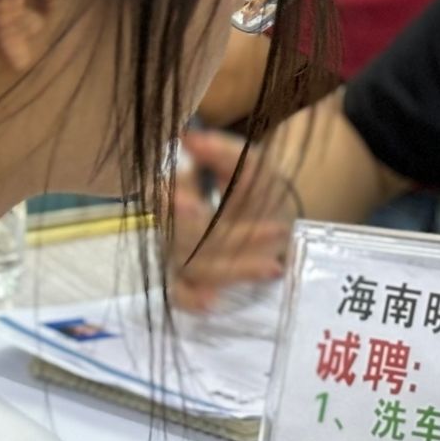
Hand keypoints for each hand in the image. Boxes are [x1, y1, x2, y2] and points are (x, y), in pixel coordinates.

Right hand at [170, 128, 299, 311]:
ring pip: (194, 266)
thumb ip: (223, 149)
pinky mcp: (190, 280)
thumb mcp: (248, 162)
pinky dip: (191, 299)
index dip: (172, 202)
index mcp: (177, 191)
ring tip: (274, 265)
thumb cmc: (250, 187)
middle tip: (263, 233)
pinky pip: (180, 294)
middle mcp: (172, 225)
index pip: (165, 195)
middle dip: (213, 238)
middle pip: (182, 237)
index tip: (192, 203)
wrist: (267, 216)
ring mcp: (179, 255)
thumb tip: (190, 138)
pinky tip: (212, 302)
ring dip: (233, 267)